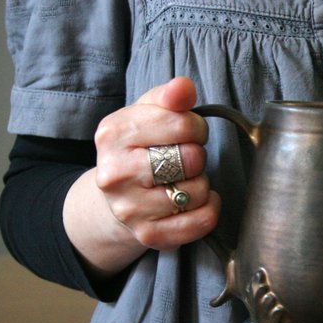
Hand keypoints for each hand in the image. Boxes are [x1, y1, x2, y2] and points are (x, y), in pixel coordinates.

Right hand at [63, 77, 219, 277]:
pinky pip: (201, 221)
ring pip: (197, 191)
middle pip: (190, 159)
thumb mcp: (148, 114)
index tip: (189, 133)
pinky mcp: (147, 235)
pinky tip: (197, 201)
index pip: (181, 124)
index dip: (196, 127)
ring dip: (202, 184)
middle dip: (198, 156)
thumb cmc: (140, 148)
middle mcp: (115, 174)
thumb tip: (183, 87)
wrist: (116, 197)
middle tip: (187, 159)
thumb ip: (169, 97)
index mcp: (113, 134)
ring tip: (184, 180)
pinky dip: (209, 209)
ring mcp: (129, 209)